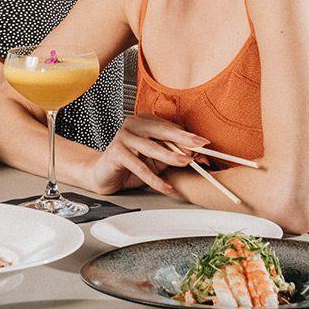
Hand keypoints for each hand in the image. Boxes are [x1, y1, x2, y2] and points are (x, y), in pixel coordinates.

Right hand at [87, 114, 208, 197]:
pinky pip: (140, 167)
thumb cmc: (131, 165)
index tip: (203, 144)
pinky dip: (155, 180)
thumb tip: (196, 155)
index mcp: (144, 120)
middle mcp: (132, 124)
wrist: (104, 175)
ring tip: (186, 162)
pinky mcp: (116, 152)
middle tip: (200, 145)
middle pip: (162, 130)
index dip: (187, 136)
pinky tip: (167, 187)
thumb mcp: (156, 159)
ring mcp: (123, 136)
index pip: (169, 127)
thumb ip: (173, 155)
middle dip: (183, 139)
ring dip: (171, 156)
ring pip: (151, 147)